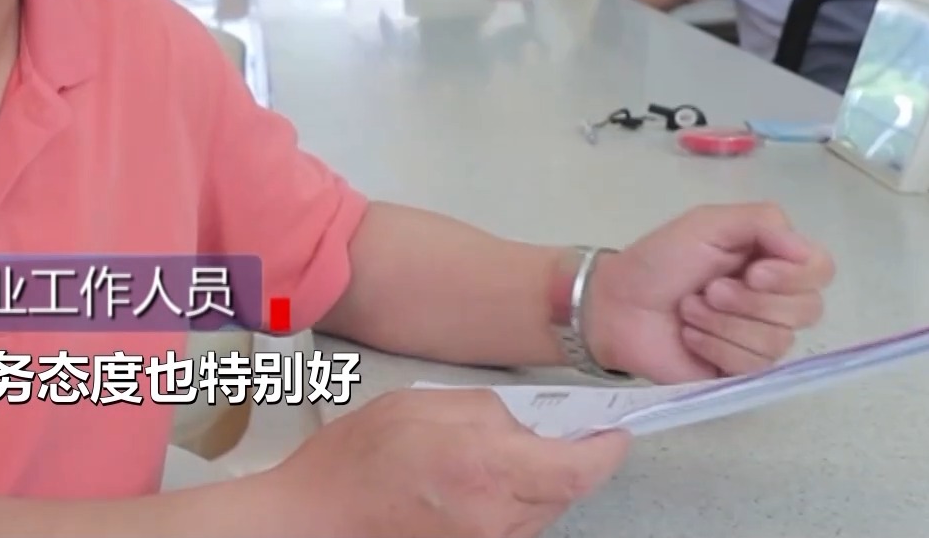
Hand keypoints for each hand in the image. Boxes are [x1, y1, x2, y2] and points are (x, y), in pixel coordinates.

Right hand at [267, 388, 629, 537]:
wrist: (314, 520)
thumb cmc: (354, 463)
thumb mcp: (421, 404)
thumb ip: (486, 410)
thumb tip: (523, 423)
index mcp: (485, 468)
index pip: (578, 470)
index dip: (605, 452)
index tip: (614, 436)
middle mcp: (495, 517)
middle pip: (564, 493)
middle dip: (564, 462)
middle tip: (545, 437)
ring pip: (541, 514)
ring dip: (534, 486)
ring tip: (486, 461)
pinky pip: (513, 530)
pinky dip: (510, 506)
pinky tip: (474, 486)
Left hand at [585, 202, 834, 382]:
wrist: (617, 305)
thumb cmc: (659, 260)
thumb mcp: (708, 224)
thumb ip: (762, 222)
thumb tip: (806, 251)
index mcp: (772, 260)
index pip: (821, 270)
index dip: (795, 275)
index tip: (754, 272)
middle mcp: (775, 300)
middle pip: (807, 309)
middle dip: (750, 301)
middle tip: (708, 290)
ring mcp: (759, 338)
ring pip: (778, 340)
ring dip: (724, 322)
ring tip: (690, 309)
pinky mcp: (740, 371)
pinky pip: (752, 364)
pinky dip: (714, 344)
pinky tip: (690, 335)